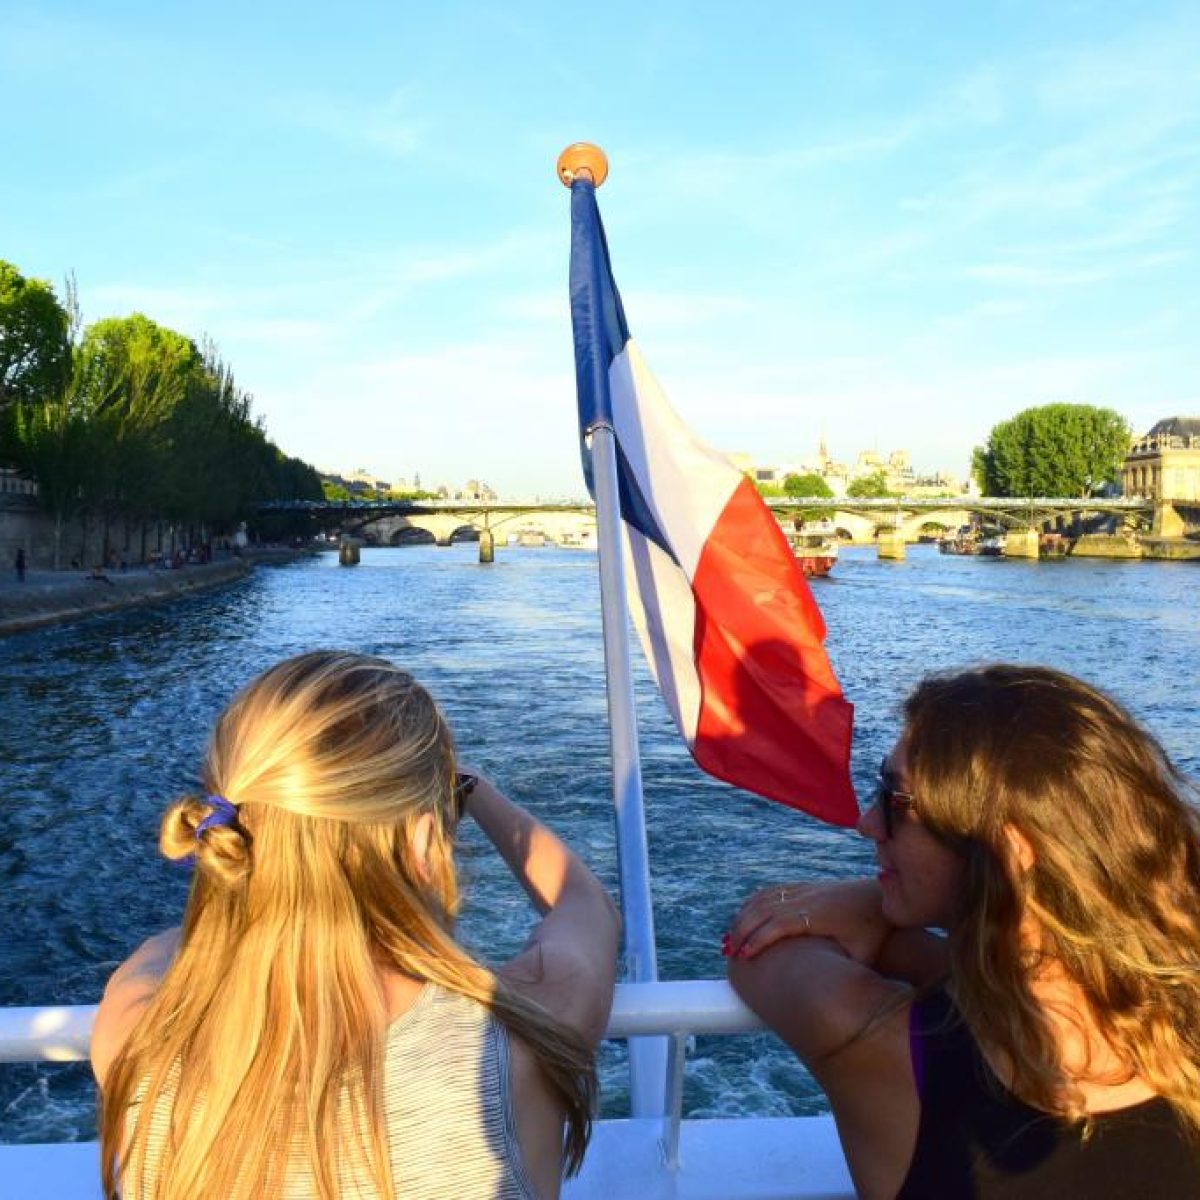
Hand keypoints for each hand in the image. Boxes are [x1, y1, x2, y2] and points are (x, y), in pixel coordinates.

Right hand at [725, 879, 889, 963]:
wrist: (879, 900)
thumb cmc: (872, 933)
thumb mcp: (863, 956)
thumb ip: (844, 973)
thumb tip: (829, 999)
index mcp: (819, 915)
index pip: (780, 923)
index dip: (760, 939)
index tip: (745, 957)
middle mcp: (807, 898)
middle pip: (764, 908)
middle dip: (742, 930)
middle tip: (729, 954)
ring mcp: (803, 890)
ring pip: (763, 898)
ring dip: (743, 917)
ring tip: (731, 940)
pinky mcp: (802, 888)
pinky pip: (770, 892)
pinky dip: (752, 904)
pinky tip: (743, 920)